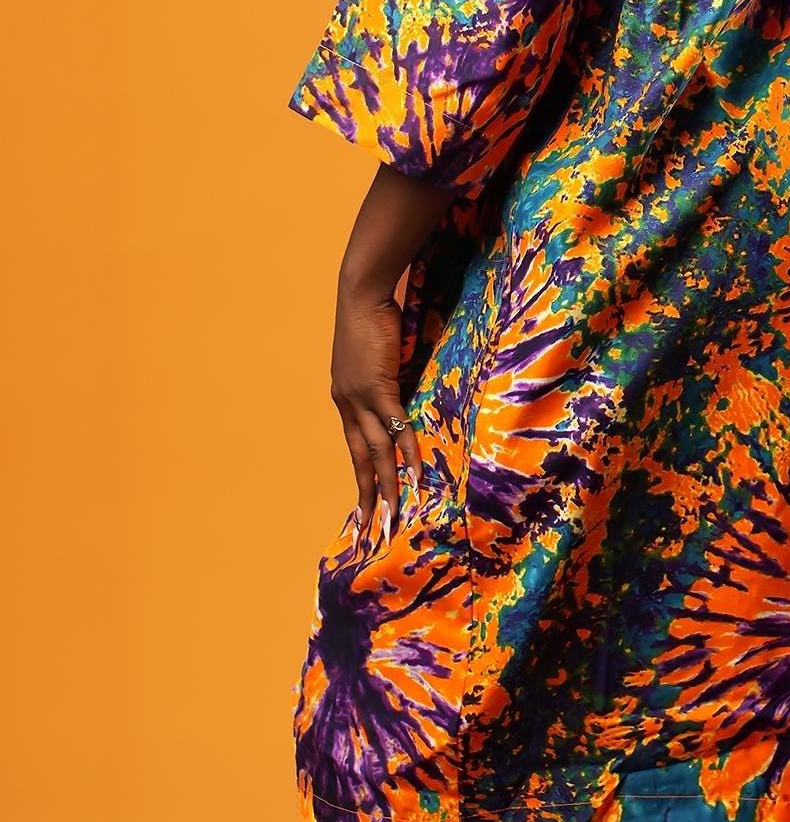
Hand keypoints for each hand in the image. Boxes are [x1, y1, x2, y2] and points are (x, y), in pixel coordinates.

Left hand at [329, 282, 422, 534]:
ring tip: (395, 516)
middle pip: (360, 459)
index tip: (364, 507)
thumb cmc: (372, 316)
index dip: (361, 477)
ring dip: (387, 485)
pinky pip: (395, 427)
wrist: (363, 291)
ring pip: (375, 451)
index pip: (353, 447)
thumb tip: (404, 397)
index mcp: (344, 398)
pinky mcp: (378, 386)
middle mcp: (346, 403)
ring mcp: (360, 397)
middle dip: (368, 496)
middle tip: (372, 531)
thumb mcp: (376, 357)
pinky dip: (406, 452)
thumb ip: (386, 380)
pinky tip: (414, 475)